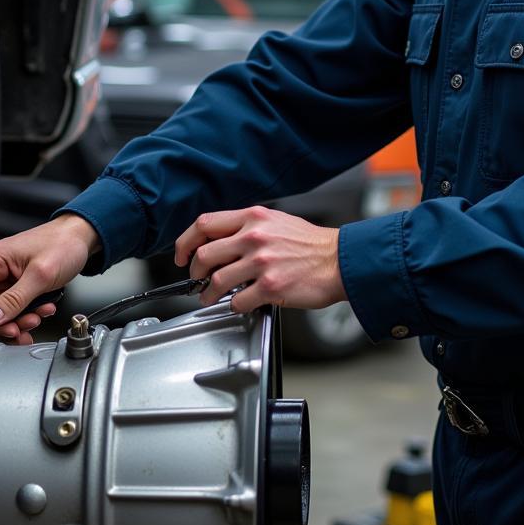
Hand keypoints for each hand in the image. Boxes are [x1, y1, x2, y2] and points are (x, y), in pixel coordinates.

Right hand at [0, 213, 99, 344]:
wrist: (81, 237)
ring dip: (19, 320)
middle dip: (5, 321)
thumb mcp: (40, 275)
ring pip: (0, 311)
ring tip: (37, 317)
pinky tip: (42, 310)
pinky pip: (14, 306)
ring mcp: (5, 276)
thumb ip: (15, 299)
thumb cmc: (64, 243)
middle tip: (23, 327)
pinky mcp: (17, 283)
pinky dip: (27, 314)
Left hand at [173, 206, 345, 313]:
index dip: (186, 242)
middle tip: (197, 280)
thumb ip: (247, 227)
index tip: (183, 255)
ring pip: (217, 280)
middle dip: (194, 271)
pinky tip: (240, 304)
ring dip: (209, 294)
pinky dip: (234, 306)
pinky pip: (238, 301)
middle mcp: (255, 237)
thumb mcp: (276, 221)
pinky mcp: (271, 287)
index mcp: (253, 218)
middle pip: (204, 254)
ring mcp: (262, 262)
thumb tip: (220, 241)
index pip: (205, 224)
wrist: (341, 261)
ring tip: (211, 298)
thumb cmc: (311, 244)